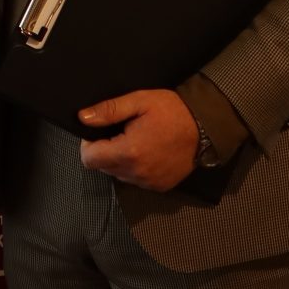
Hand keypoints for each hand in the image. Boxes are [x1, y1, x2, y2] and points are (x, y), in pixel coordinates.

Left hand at [77, 89, 198, 192]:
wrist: (206, 126)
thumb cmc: (172, 110)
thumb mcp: (139, 101)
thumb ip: (109, 110)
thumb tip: (83, 118)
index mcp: (128, 152)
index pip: (89, 159)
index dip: (89, 144)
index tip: (100, 132)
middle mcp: (136, 173)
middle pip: (102, 168)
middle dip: (104, 151)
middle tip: (121, 132)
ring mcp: (149, 182)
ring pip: (118, 175)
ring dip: (120, 160)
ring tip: (136, 141)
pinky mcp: (160, 187)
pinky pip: (136, 180)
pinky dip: (135, 168)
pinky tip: (148, 152)